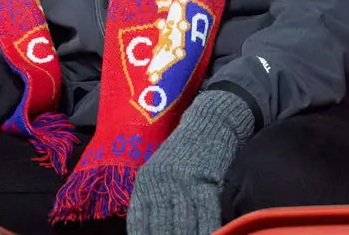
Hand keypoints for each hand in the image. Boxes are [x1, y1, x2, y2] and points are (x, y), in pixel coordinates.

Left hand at [126, 91, 255, 234]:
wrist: (208, 124)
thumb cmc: (183, 153)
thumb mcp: (159, 173)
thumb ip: (152, 200)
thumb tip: (145, 230)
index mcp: (145, 182)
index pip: (139, 222)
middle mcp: (161, 183)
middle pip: (161, 226)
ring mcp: (183, 182)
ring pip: (183, 223)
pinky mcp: (206, 181)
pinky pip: (206, 214)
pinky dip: (208, 229)